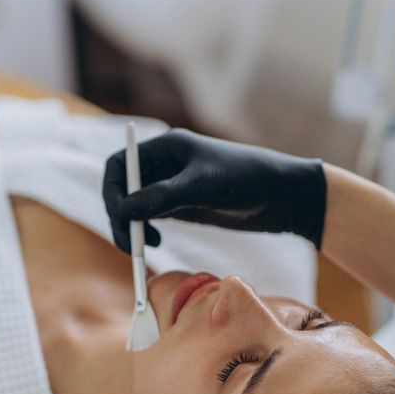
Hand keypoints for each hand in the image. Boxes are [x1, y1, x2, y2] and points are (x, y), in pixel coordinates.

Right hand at [103, 128, 325, 250]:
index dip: (112, 192)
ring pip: (135, 206)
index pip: (119, 166)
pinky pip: (151, 217)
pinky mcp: (183, 206)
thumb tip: (123, 211)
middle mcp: (165, 164)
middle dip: (121, 215)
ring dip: (132, 226)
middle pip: (123, 189)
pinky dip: (146, 231)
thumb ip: (161, 197)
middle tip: (130, 244)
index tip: (120, 218)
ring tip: (144, 246)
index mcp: (166, 147)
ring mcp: (172, 186)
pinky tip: (155, 242)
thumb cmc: (246, 179)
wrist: (282, 196)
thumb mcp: (201, 186)